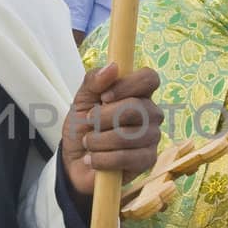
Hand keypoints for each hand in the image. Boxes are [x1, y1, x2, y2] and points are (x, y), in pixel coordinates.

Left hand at [61, 62, 162, 196]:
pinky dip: (103, 159)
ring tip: (88, 143)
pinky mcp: (147, 160)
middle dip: (104, 117)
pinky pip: (127, 157)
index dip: (128, 85)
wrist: (75, 160)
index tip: (104, 96)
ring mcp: (152, 137)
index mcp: (138, 93)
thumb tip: (113, 67)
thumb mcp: (81, 100)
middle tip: (88, 123)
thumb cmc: (83, 127)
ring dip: (99, 140)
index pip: (149, 78)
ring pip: (129, 135)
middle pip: (137, 107)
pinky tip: (93, 159)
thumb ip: (94, 80)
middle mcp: (151, 113)